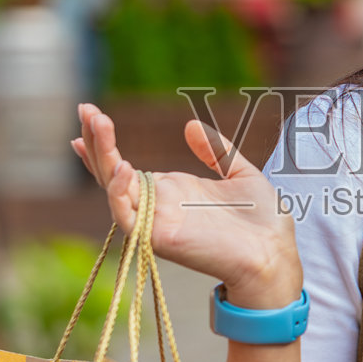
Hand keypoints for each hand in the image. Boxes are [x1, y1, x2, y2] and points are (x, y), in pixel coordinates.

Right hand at [72, 104, 302, 307]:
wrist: (276, 253)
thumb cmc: (262, 222)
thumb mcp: (240, 174)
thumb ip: (215, 151)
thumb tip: (190, 125)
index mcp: (172, 190)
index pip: (126, 167)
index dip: (104, 144)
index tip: (90, 114)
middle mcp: (159, 205)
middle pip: (112, 173)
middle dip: (97, 142)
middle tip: (85, 108)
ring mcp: (157, 222)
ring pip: (114, 190)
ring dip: (102, 158)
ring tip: (99, 125)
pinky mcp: (161, 238)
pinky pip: (129, 218)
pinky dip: (119, 194)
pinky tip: (121, 168)